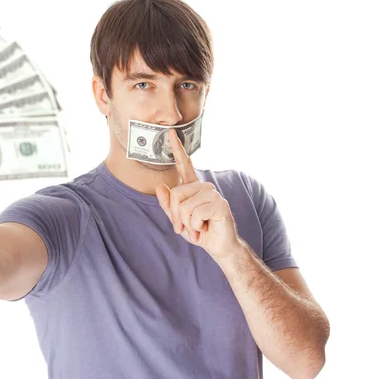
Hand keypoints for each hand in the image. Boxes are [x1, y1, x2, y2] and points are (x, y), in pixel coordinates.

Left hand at [155, 129, 242, 259]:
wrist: (219, 247)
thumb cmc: (200, 232)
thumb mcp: (179, 220)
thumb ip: (168, 205)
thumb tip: (160, 187)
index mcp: (193, 188)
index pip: (184, 165)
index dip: (177, 149)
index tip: (170, 133)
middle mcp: (204, 187)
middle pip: (176, 194)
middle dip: (176, 216)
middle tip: (185, 228)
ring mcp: (213, 193)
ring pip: (184, 206)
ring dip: (187, 224)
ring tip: (197, 229)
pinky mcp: (220, 204)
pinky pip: (195, 214)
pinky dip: (196, 226)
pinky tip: (204, 228)